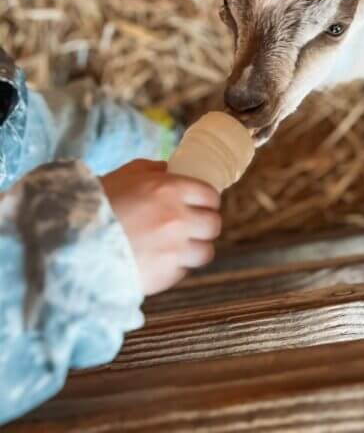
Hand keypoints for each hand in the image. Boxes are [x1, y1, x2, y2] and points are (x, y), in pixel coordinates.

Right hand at [101, 159, 221, 295]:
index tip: (200, 205)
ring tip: (176, 248)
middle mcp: (178, 219)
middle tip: (190, 227)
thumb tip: (171, 169)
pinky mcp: (165, 275)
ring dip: (194, 250)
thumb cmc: (95, 205)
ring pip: (206, 252)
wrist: (68, 243)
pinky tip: (157, 262)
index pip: (211, 195)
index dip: (206, 201)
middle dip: (204, 225)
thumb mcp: (126, 175)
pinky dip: (174, 268)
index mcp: (171, 190)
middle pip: (214, 224)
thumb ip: (154, 170)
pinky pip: (183, 271)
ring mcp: (174, 249)